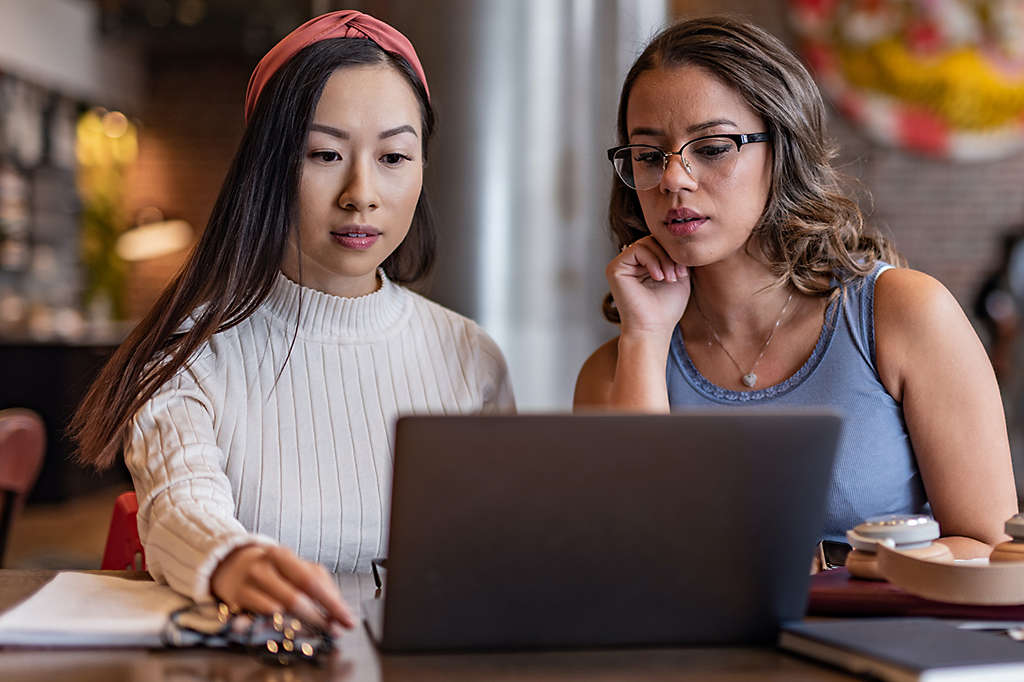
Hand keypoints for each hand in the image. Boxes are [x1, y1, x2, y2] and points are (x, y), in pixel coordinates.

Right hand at [211, 544, 354, 630]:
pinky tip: (289, 629)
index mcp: (283, 555)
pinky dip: (277, 625)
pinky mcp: (236, 599)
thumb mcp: (295, 567)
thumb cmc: (272, 567)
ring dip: (301, 625)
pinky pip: (260, 617)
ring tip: (316, 631)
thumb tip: (339, 607)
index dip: (332, 603)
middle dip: (318, 619)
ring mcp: (249, 583)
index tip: (347, 620)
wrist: (230, 563)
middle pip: (296, 598)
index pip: (312, 582)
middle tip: (333, 631)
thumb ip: (319, 583)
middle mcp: (264, 566)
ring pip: (279, 610)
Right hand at [607, 236, 690, 338]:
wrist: (653, 328)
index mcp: (643, 265)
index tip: (684, 273)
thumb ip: (678, 257)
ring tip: (669, 278)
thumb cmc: (667, 308)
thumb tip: (681, 238)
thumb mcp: (680, 276)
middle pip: (653, 239)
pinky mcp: (615, 268)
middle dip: (669, 255)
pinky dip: (653, 261)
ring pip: (646, 242)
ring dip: (663, 259)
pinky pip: (637, 249)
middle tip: (677, 275)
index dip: (674, 253)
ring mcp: (621, 265)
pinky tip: (658, 277)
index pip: (659, 243)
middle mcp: (630, 263)